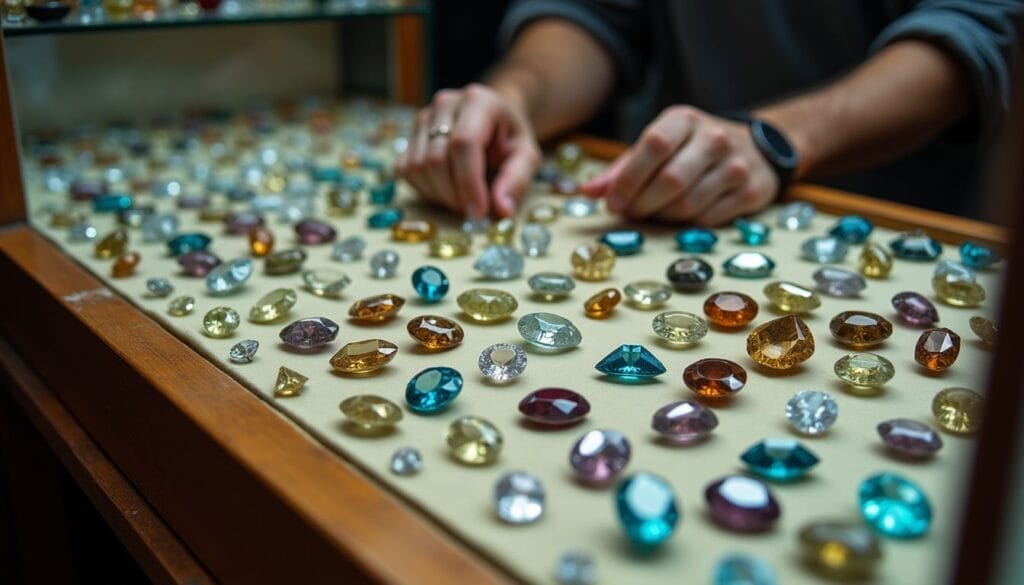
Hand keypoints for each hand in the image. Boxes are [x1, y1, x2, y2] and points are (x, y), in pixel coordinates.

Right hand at [395, 83, 541, 217]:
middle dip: (454, 194)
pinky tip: (446, 190)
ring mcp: (423, 118)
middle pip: (436, 159)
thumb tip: (502, 211)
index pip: (463, 143)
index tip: (477, 212)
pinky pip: (406, 171)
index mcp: (478, 101)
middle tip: (473, 211)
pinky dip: (424, 189)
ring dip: (439, 195)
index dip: (468, 183)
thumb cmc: (510, 138)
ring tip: (463, 199)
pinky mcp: (410, 136)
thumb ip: (517, 180)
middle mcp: (445, 104)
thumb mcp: (527, 155)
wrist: (493, 118)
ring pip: (417, 167)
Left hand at [581, 106, 778, 224]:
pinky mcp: (752, 191)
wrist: (754, 149)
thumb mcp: (657, 146)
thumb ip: (621, 169)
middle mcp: (714, 138)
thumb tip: (586, 192)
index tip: (613, 202)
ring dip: (663, 217)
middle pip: (671, 180)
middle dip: (643, 204)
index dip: (629, 178)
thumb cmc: (690, 149)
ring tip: (654, 214)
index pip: (653, 145)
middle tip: (631, 213)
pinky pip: (709, 219)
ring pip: (689, 204)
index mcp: (685, 119)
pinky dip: (688, 225)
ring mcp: (737, 165)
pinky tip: (681, 218)